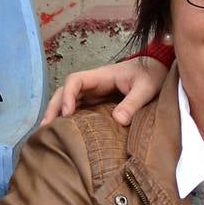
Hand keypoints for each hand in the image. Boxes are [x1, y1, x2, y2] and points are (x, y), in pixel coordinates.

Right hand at [40, 56, 167, 126]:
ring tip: (47, 134)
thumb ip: (133, 102)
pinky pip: (78, 108)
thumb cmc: (151, 75)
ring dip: (57, 114)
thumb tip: (118, 121)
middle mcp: (93, 83)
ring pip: (68, 100)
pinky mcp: (98, 101)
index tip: (67, 113)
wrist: (158, 70)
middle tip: (46, 129)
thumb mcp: (146, 88)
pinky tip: (64, 133)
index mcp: (102, 76)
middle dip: (54, 108)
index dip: (67, 96)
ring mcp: (94, 92)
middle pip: (65, 92)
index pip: (75, 81)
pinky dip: (69, 118)